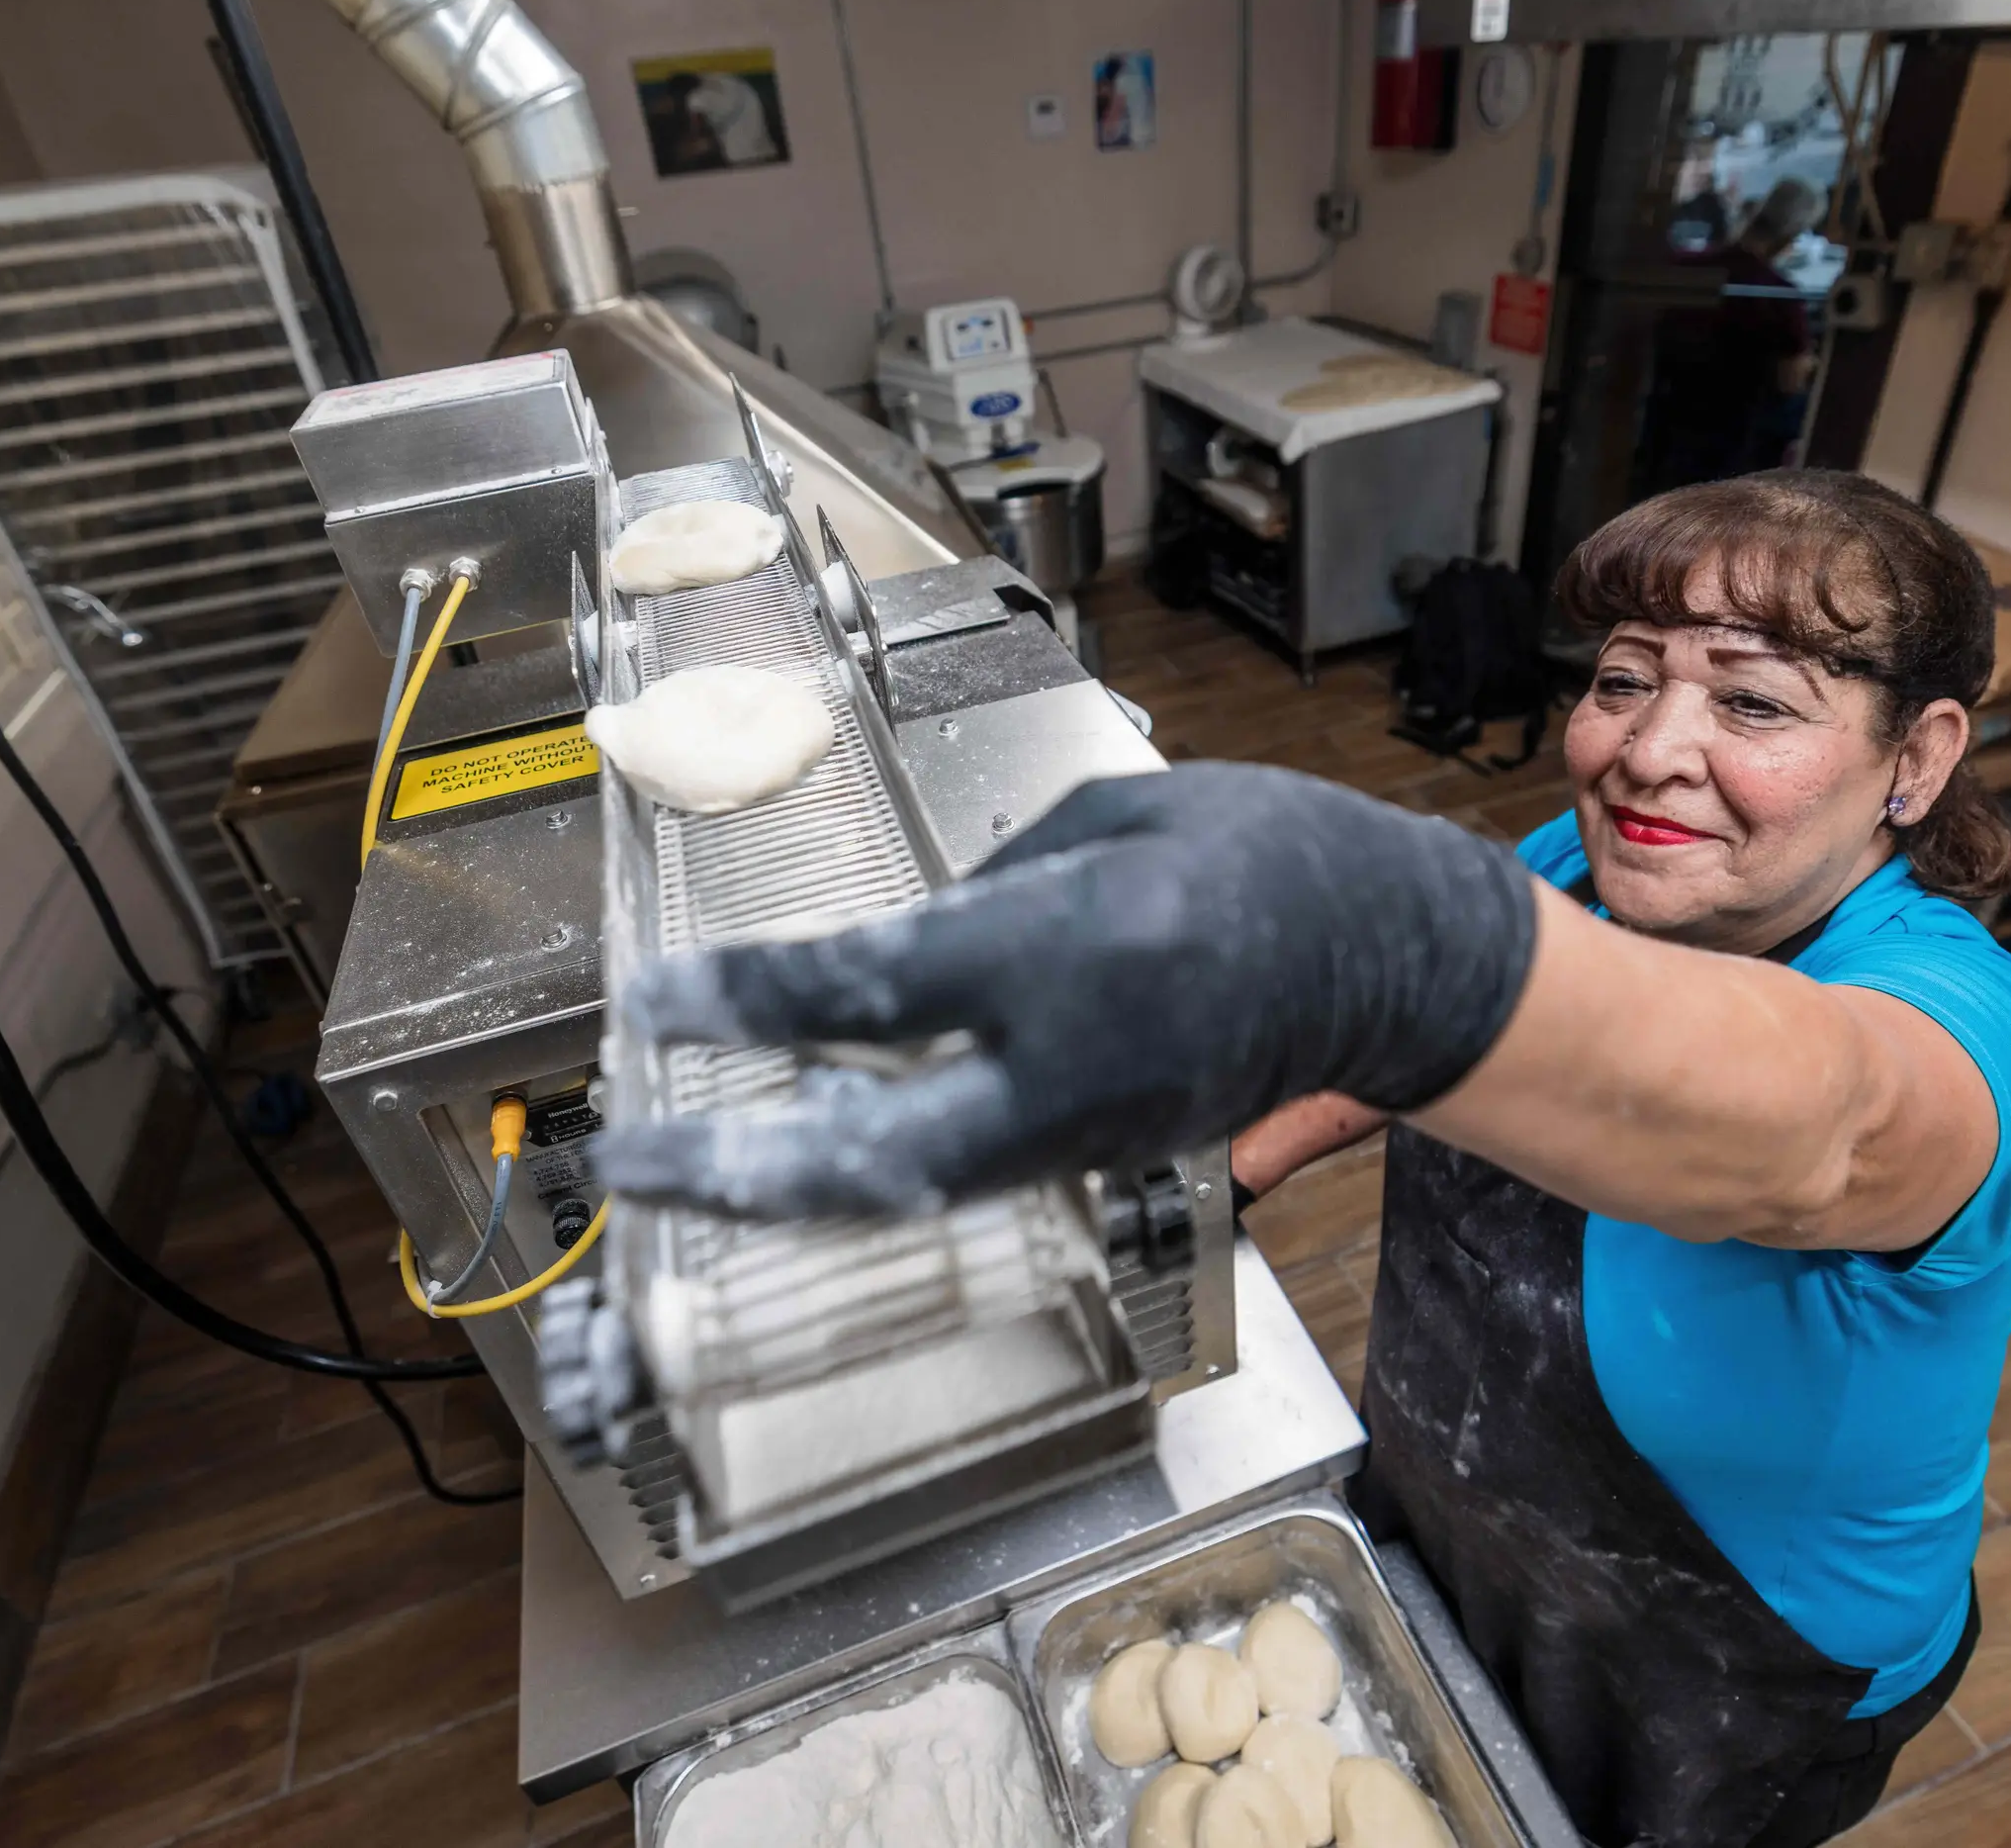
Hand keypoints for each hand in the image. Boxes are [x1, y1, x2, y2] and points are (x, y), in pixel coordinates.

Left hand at [588, 763, 1537, 1216]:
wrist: (1381, 956)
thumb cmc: (1252, 853)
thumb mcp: (1107, 820)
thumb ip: (983, 890)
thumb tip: (881, 949)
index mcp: (1076, 946)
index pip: (875, 986)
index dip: (748, 1000)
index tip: (653, 1001)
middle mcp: (1077, 1063)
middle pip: (881, 1152)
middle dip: (742, 1168)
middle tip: (628, 1164)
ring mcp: (1092, 1131)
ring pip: (912, 1190)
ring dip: (787, 1188)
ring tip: (682, 1172)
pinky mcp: (1099, 1161)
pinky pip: (958, 1180)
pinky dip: (861, 1177)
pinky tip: (787, 1158)